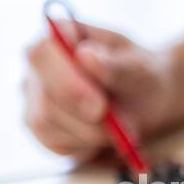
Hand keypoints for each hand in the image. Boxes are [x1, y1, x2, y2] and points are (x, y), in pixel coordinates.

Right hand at [23, 21, 176, 159]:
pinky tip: (106, 136)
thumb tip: (85, 56)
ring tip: (122, 128)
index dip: (67, 83)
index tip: (100, 107)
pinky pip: (55, 144)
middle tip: (122, 127)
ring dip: (91, 134)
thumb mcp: (140, 67)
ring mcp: (35, 98)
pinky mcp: (43, 128)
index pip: (41, 54)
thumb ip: (116, 65)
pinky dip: (86, 146)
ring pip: (46, 124)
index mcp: (56, 37)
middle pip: (43, 97)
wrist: (148, 99)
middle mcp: (37, 67)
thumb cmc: (141, 75)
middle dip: (85, 119)